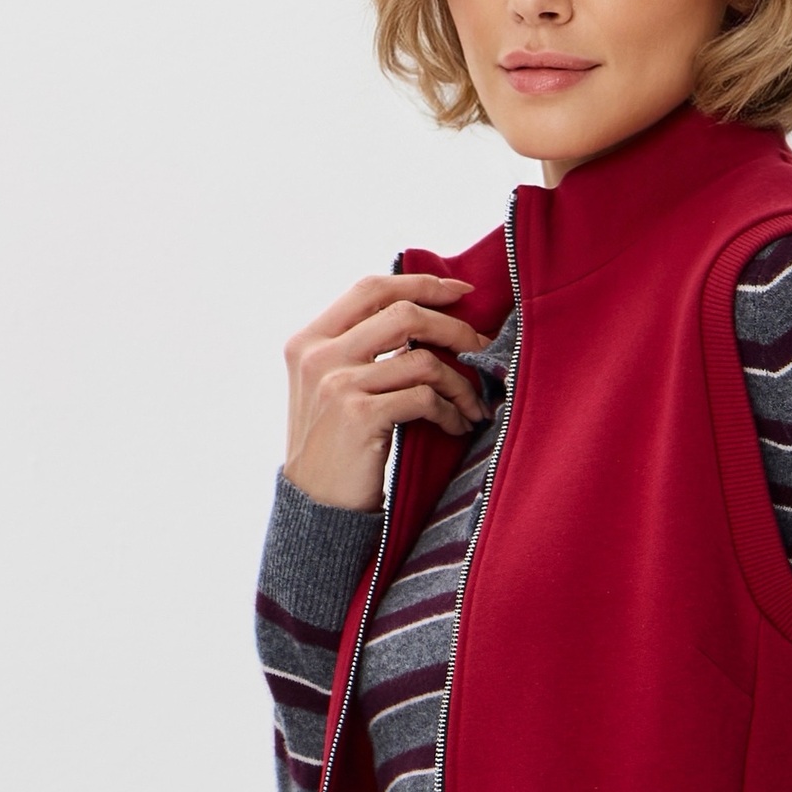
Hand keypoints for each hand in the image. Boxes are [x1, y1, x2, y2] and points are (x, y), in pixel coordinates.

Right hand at [284, 274, 486, 510]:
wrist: (316, 508)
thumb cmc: (334, 449)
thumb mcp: (330, 388)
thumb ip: (358, 350)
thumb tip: (424, 315)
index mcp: (310, 340)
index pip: (372, 289)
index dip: (421, 283)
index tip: (460, 292)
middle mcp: (319, 356)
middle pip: (404, 314)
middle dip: (454, 329)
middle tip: (482, 350)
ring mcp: (337, 384)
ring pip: (422, 360)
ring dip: (459, 383)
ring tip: (473, 405)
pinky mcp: (360, 415)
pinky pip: (424, 398)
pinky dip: (450, 412)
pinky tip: (456, 426)